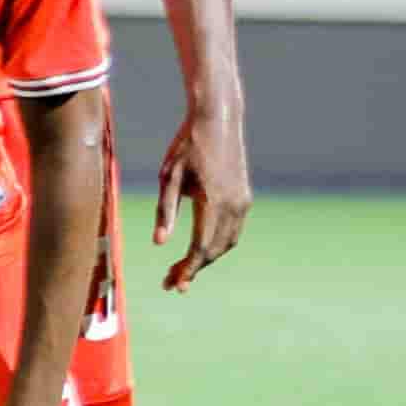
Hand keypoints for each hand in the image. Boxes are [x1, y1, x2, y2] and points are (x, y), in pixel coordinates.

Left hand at [153, 95, 250, 292]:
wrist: (218, 119)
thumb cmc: (187, 145)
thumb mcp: (168, 177)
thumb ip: (166, 211)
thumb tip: (160, 243)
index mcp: (214, 200)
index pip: (201, 246)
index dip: (188, 268)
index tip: (174, 285)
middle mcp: (234, 205)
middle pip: (215, 249)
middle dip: (194, 269)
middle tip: (170, 283)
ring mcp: (243, 201)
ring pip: (227, 242)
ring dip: (206, 258)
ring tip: (181, 271)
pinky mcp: (244, 197)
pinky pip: (232, 230)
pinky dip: (216, 244)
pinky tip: (199, 249)